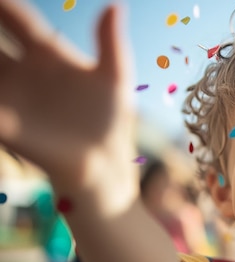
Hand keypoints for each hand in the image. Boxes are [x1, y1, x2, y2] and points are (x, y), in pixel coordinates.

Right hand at [0, 2, 134, 187]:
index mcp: (46, 52)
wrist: (103, 163)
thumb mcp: (114, 77)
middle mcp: (21, 70)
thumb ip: (109, 42)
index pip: (17, 20)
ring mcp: (9, 96)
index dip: (3, 6)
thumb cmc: (110, 119)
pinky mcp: (5, 124)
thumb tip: (114, 5)